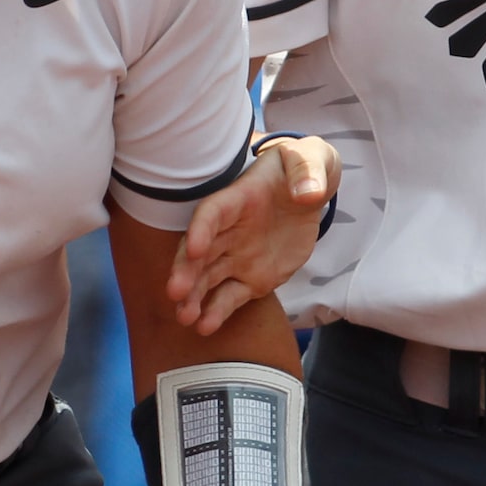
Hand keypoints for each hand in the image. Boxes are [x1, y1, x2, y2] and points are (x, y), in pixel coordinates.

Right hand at [166, 136, 338, 333]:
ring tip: (185, 317)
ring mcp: (237, 256)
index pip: (212, 213)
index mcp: (238, 199)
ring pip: (208, 278)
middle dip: (186, 271)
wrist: (307, 193)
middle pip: (201, 251)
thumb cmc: (302, 169)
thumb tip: (309, 193)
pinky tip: (205, 327)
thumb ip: (307, 170)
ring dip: (194, 297)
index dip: (201, 229)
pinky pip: (230, 297)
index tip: (193, 249)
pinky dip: (217, 312)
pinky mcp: (251, 279)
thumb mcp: (310, 157)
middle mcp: (229, 230)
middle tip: (175, 292)